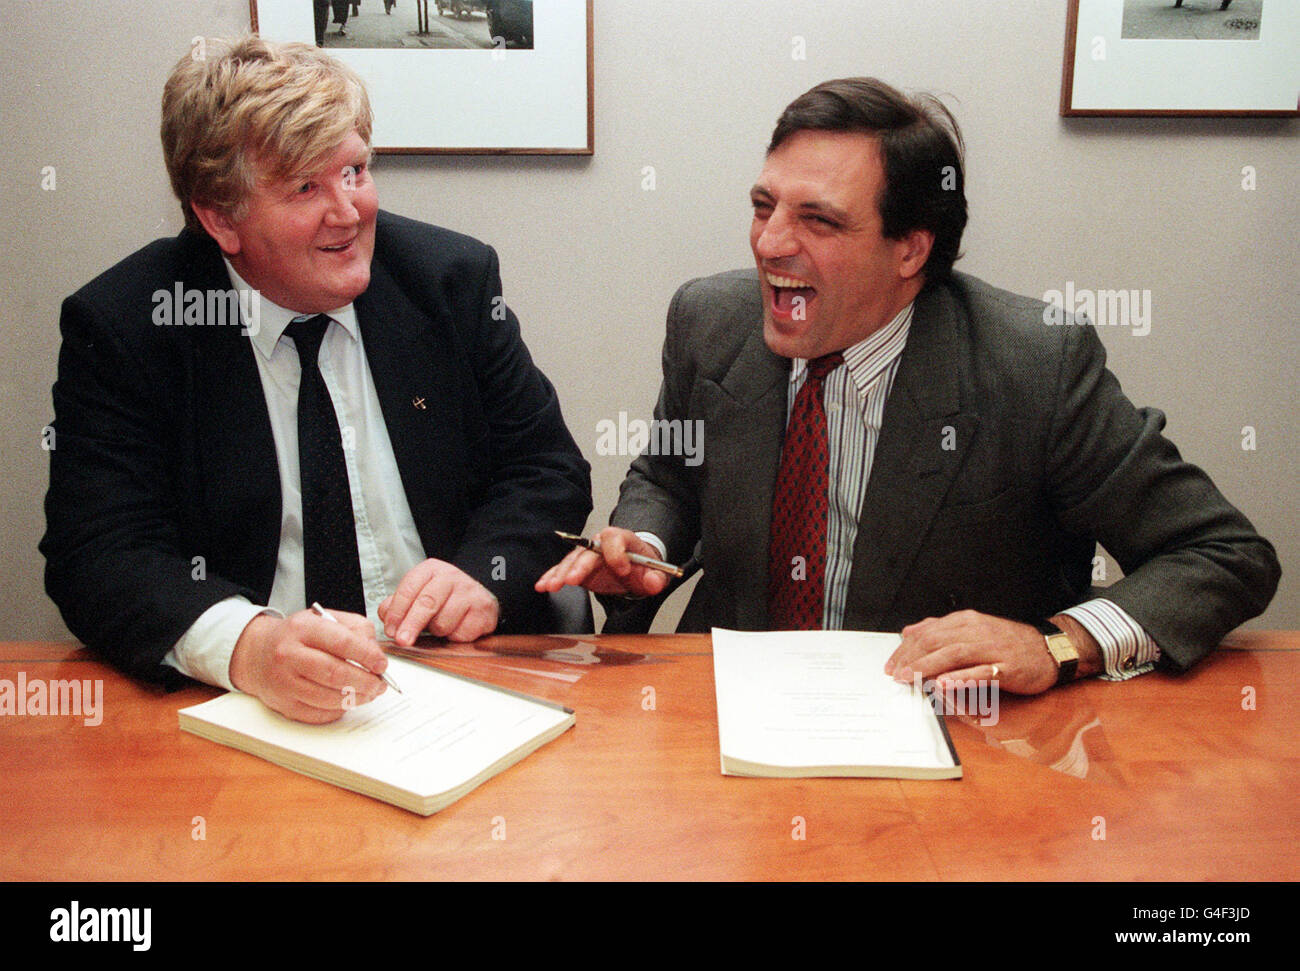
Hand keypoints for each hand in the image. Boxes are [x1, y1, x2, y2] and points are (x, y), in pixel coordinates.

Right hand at [229, 609, 388, 722]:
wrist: (257, 653)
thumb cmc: (296, 636)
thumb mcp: (324, 619)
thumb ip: (355, 628)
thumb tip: (375, 652)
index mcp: (302, 628)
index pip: (342, 642)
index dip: (368, 656)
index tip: (382, 664)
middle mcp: (289, 654)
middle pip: (335, 674)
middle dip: (365, 682)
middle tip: (380, 684)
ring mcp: (284, 682)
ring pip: (328, 697)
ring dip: (356, 698)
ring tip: (368, 693)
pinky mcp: (284, 704)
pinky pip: (318, 713)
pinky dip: (338, 710)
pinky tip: (346, 701)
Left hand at [379, 558, 498, 645]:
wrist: (479, 597)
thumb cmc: (444, 597)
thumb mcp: (419, 593)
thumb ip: (398, 604)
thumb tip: (385, 616)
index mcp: (431, 569)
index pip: (409, 589)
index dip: (397, 611)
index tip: (390, 629)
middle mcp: (451, 577)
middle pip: (427, 603)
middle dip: (412, 624)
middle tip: (402, 640)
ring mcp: (469, 593)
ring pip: (443, 622)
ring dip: (437, 632)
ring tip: (440, 626)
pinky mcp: (483, 610)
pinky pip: (461, 633)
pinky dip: (454, 637)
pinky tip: (456, 628)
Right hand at [534, 526, 670, 598]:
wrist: (634, 566)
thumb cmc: (642, 567)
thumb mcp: (655, 574)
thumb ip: (656, 579)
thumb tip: (654, 582)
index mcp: (622, 539)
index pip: (615, 538)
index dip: (618, 553)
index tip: (623, 570)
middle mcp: (600, 543)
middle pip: (588, 551)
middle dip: (579, 565)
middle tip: (572, 580)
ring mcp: (587, 555)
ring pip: (572, 560)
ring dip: (561, 573)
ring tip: (552, 585)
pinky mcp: (577, 567)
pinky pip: (563, 569)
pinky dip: (552, 576)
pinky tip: (542, 584)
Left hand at [884, 610, 1058, 694]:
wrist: (1050, 648)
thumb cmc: (1008, 642)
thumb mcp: (972, 629)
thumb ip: (941, 630)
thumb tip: (909, 632)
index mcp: (966, 621)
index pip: (927, 632)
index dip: (906, 649)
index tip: (891, 664)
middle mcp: (976, 631)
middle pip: (935, 641)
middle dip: (911, 658)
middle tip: (895, 674)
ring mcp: (991, 648)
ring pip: (953, 654)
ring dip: (927, 666)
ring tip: (909, 678)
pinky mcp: (1006, 667)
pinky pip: (981, 672)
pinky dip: (960, 677)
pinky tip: (944, 683)